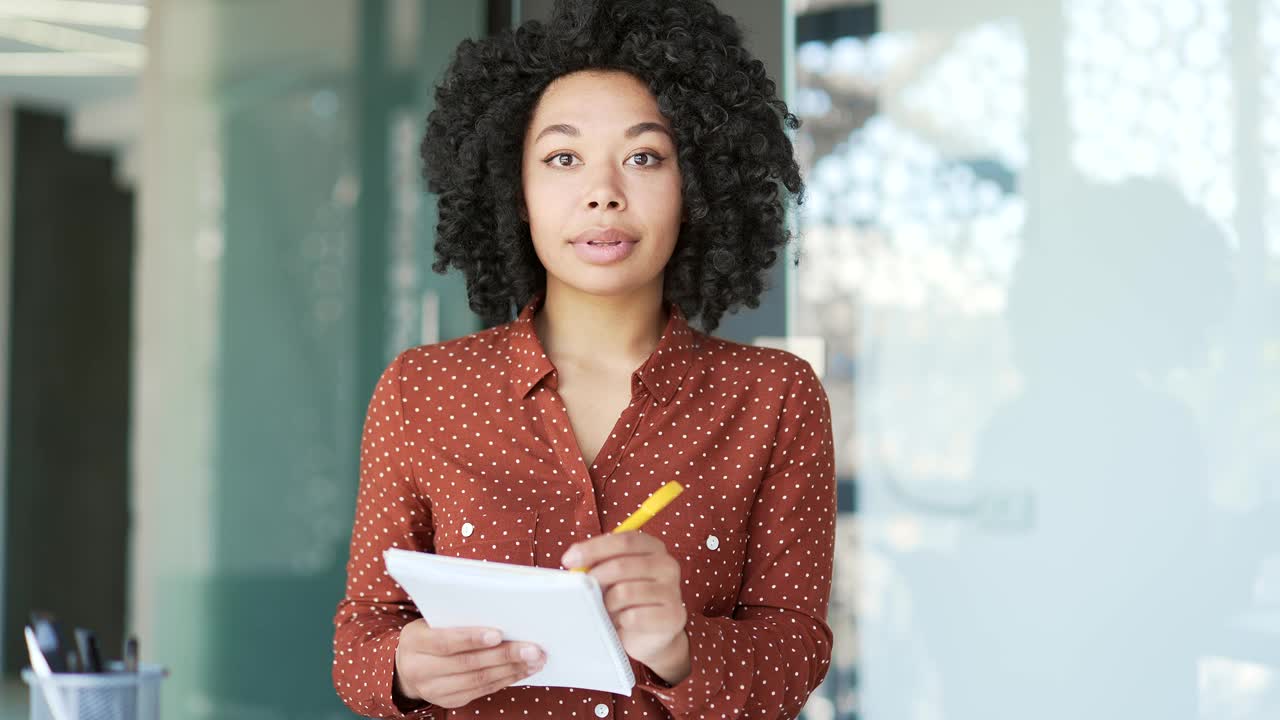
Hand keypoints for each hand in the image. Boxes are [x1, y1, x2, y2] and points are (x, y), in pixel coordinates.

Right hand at [394, 619, 544, 708]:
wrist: (408, 665)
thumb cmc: (429, 633)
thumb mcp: (431, 620)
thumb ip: (458, 618)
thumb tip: (502, 613)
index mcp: (414, 642)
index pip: (445, 642)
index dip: (472, 638)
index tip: (499, 634)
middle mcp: (420, 670)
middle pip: (467, 664)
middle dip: (504, 656)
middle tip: (532, 648)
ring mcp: (433, 690)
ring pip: (478, 681)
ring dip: (511, 670)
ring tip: (535, 660)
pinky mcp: (449, 701)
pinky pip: (482, 691)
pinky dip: (505, 680)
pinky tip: (522, 670)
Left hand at [561, 532, 690, 679]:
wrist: (651, 636)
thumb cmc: (627, 600)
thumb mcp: (612, 577)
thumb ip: (598, 564)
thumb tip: (574, 564)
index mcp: (653, 547)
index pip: (624, 540)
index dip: (593, 548)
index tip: (568, 560)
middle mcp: (667, 565)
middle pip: (622, 565)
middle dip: (595, 578)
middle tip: (585, 591)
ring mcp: (673, 591)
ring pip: (624, 592)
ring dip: (608, 604)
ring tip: (610, 609)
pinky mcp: (673, 617)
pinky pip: (634, 617)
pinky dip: (621, 621)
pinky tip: (624, 623)